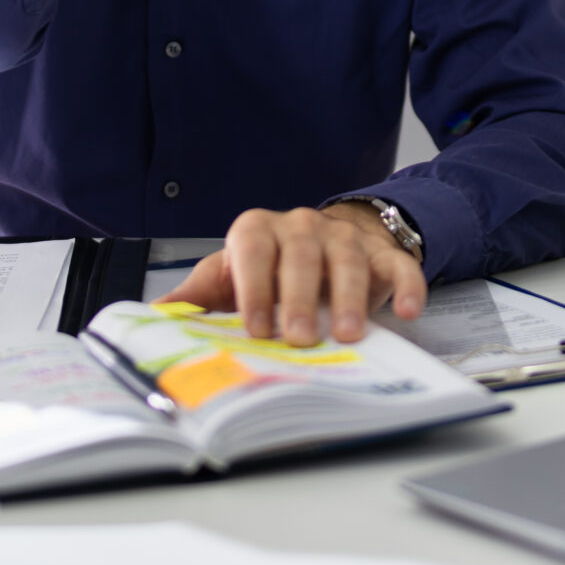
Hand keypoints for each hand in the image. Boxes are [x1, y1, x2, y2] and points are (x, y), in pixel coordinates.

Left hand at [156, 203, 428, 345]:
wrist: (323, 242)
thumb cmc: (269, 267)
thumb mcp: (229, 276)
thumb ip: (196, 296)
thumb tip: (157, 317)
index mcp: (257, 231)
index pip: (252, 251)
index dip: (253, 288)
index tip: (255, 327)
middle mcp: (300, 226)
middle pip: (299, 255)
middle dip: (299, 298)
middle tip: (299, 338)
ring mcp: (343, 237)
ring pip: (348, 259)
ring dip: (349, 297)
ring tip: (348, 335)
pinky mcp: (382, 253)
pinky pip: (399, 264)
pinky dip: (407, 286)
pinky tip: (408, 312)